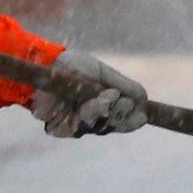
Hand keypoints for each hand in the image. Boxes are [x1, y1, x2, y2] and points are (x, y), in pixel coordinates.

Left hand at [34, 48, 149, 138]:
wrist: (47, 63)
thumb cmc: (76, 67)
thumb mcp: (104, 73)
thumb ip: (125, 86)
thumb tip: (144, 101)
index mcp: (107, 108)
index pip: (125, 123)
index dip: (132, 121)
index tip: (139, 115)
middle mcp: (92, 120)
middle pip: (112, 125)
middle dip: (116, 111)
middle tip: (113, 95)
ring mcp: (75, 125)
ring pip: (95, 127)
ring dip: (98, 111)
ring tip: (98, 97)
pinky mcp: (58, 128)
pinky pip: (73, 129)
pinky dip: (80, 115)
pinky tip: (80, 105)